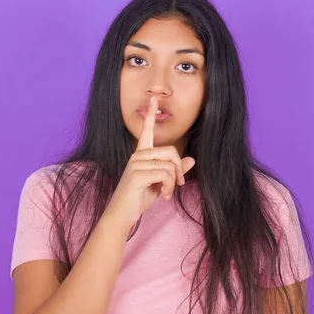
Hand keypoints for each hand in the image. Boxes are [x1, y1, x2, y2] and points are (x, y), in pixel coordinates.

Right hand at [103, 96, 195, 228]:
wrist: (122, 214)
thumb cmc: (139, 198)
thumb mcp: (160, 183)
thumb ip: (174, 171)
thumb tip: (192, 160)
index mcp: (141, 155)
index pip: (146, 131)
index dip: (150, 115)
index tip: (154, 99)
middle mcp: (137, 156)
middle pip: (171, 151)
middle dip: (180, 169)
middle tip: (179, 184)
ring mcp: (136, 164)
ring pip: (169, 164)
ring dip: (173, 182)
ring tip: (167, 193)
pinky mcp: (138, 174)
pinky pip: (165, 174)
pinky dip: (169, 187)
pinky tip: (164, 196)